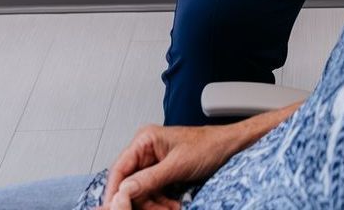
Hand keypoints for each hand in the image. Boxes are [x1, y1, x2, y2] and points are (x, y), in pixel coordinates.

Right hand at [97, 123, 236, 208]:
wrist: (228, 147)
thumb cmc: (208, 146)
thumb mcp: (178, 165)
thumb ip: (149, 179)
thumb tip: (124, 191)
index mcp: (145, 139)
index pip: (119, 169)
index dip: (114, 192)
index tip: (115, 209)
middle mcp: (146, 149)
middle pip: (128, 184)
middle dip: (140, 202)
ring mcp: (152, 162)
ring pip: (139, 192)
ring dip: (152, 205)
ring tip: (170, 209)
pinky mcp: (160, 172)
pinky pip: (150, 193)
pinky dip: (159, 203)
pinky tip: (171, 206)